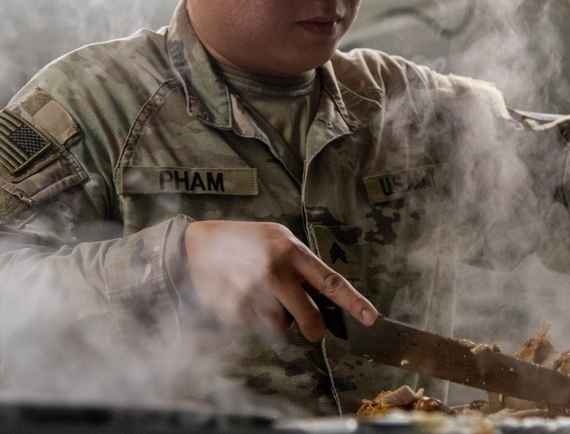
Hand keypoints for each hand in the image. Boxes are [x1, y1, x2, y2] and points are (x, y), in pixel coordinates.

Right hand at [183, 220, 377, 341]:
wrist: (197, 243)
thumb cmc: (244, 241)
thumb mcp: (278, 240)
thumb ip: (300, 266)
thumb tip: (323, 297)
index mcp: (291, 250)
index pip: (330, 280)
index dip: (353, 302)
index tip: (371, 318)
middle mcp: (273, 269)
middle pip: (308, 316)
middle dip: (314, 328)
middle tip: (313, 330)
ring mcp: (251, 289)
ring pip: (279, 326)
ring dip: (274, 320)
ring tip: (259, 298)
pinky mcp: (230, 305)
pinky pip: (254, 329)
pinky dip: (251, 321)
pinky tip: (240, 300)